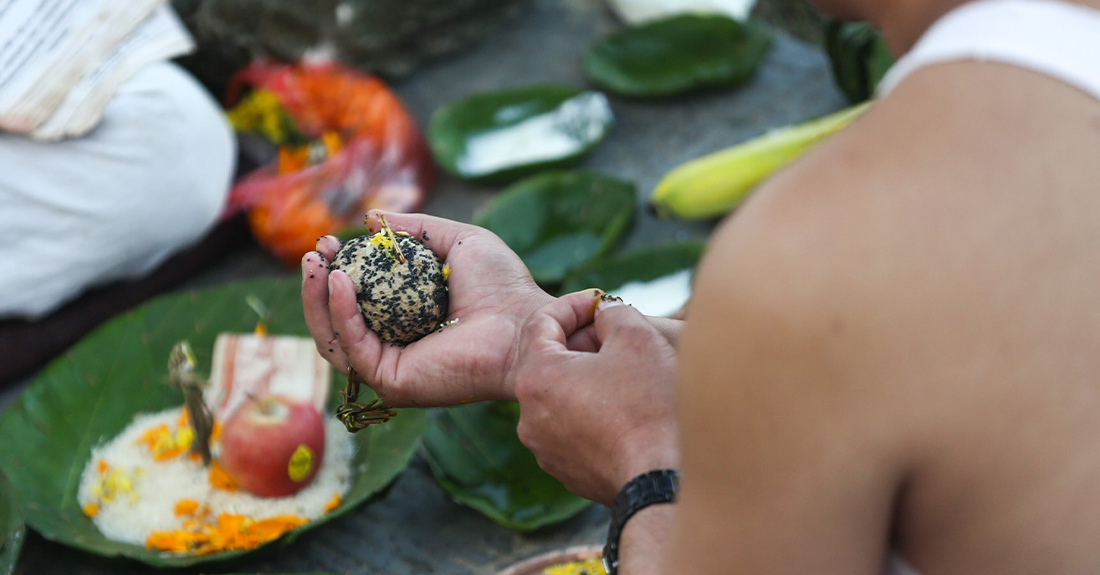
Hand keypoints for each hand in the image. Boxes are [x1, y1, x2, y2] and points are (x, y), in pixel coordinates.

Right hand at [302, 211, 552, 405]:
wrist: (527, 323)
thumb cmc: (503, 287)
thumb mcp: (456, 241)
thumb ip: (415, 228)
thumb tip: (371, 218)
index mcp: (405, 322)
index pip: (355, 304)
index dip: (335, 273)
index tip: (329, 243)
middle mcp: (395, 349)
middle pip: (335, 324)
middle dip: (317, 287)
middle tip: (315, 253)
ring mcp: (392, 369)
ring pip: (334, 340)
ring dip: (316, 301)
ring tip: (318, 263)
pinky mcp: (394, 382)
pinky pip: (354, 349)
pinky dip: (341, 314)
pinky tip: (340, 281)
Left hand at [509, 290, 679, 505]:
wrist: (662, 476)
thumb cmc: (649, 404)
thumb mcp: (636, 337)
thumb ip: (613, 313)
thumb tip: (603, 315)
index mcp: (535, 377)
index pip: (541, 323)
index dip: (572, 305)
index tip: (599, 302)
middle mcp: (527, 415)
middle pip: (546, 361)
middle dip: (578, 341)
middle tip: (613, 335)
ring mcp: (543, 447)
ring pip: (558, 396)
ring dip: (584, 379)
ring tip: (622, 373)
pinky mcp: (564, 470)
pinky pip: (570, 428)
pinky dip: (589, 411)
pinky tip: (623, 409)